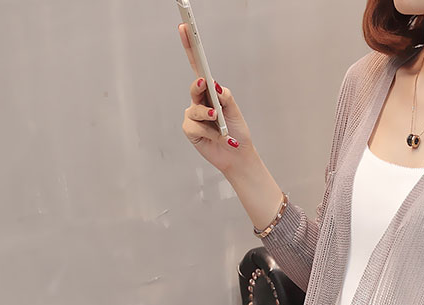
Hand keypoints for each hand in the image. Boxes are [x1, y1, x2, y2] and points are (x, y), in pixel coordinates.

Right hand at [178, 23, 252, 173]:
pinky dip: (209, 132)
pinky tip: (218, 137)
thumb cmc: (237, 132)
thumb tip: (213, 84)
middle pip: (194, 87)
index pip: (199, 69)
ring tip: (218, 121)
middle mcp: (199, 102)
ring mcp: (193, 116)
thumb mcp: (234, 111)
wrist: (238, 155)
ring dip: (209, 115)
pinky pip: (195, 126)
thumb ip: (224, 96)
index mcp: (210, 93)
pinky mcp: (190, 131)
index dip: (190, 49)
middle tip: (204, 84)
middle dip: (198, 86)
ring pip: (195, 109)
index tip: (185, 30)